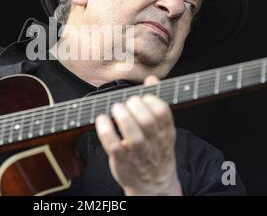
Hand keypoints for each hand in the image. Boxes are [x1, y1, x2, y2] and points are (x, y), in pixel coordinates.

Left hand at [95, 75, 181, 195]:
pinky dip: (106, 131)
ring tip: (116, 108)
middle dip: (134, 105)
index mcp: (166, 133)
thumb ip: (156, 104)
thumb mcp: (162, 129)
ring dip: (122, 117)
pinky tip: (101, 120)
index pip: (163, 112)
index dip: (150, 99)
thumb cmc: (155, 152)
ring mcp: (138, 154)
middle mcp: (153, 144)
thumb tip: (152, 79)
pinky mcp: (122, 162)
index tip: (141, 96)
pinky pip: (113, 146)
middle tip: (126, 102)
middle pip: (147, 120)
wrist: (153, 186)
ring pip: (133, 135)